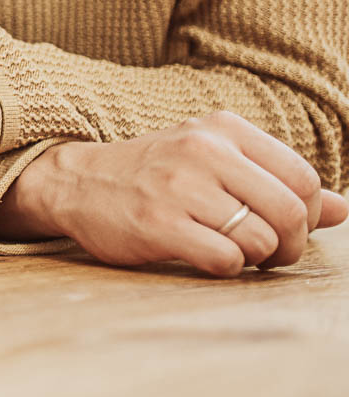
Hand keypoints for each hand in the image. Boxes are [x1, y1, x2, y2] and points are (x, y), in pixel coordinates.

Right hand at [0, 111, 348, 276]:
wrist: (74, 181)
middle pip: (289, 211)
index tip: (282, 225)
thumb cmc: (151, 174)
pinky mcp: (158, 224)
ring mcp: (179, 187)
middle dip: (289, 245)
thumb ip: (275, 180)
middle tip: (267, 253)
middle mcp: (203, 151)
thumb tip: (341, 208)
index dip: (305, 213)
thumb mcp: (212, 161)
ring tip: (230, 251)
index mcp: (222, 129)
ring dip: (254, 258)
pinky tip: (203, 255)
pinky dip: (225, 267)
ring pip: (260, 239)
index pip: (301, 176)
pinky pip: (225, 260)